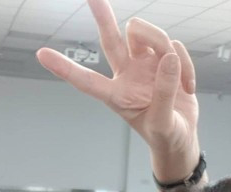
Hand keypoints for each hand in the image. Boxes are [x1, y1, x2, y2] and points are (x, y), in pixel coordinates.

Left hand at [36, 0, 200, 183]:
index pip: (87, 80)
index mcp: (117, 96)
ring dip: (164, 46)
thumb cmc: (165, 135)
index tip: (42, 54)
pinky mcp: (165, 59)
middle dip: (102, 16)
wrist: (182, 137)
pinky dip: (186, 66)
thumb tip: (169, 58)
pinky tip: (188, 87)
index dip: (64, 68)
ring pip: (148, 34)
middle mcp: (128, 74)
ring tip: (179, 80)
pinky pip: (175, 46)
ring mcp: (146, 64)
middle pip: (110, 39)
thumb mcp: (163, 123)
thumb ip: (164, 92)